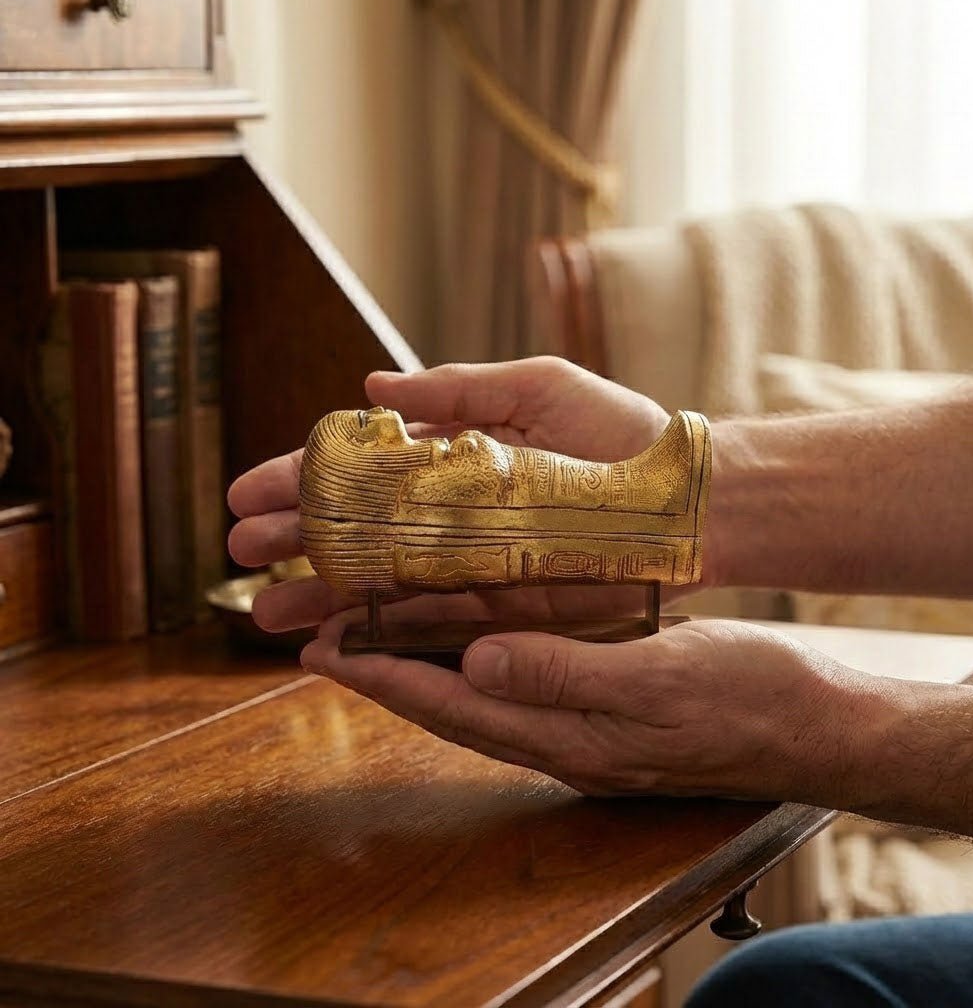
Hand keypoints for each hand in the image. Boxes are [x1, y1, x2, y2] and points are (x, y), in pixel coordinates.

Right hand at [227, 357, 679, 633]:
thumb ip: (457, 388)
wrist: (683, 497)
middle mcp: (453, 512)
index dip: (302, 480)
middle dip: (295, 543)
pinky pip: (429, 617)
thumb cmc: (619, 430)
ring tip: (263, 615)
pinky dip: (381, 628)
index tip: (245, 492)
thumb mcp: (537, 387)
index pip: (360, 471)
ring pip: (382, 583)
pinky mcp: (503, 603)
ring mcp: (473, 560)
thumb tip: (368, 385)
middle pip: (359, 532)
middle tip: (236, 556)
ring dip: (321, 598)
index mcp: (454, 456)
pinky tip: (336, 639)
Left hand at [300, 616, 881, 803]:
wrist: (819, 726)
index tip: (325, 650)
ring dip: (424, 667)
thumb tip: (478, 665)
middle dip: (385, 675)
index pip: (453, 708)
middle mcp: (564, 738)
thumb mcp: (662, 678)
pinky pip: (521, 684)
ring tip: (378, 634)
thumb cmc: (751, 699)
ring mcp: (586, 728)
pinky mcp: (607, 708)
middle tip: (326, 639)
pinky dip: (479, 659)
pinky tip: (472, 638)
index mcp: (569, 736)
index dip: (384, 680)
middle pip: (452, 706)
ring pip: (481, 697)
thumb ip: (567, 675)